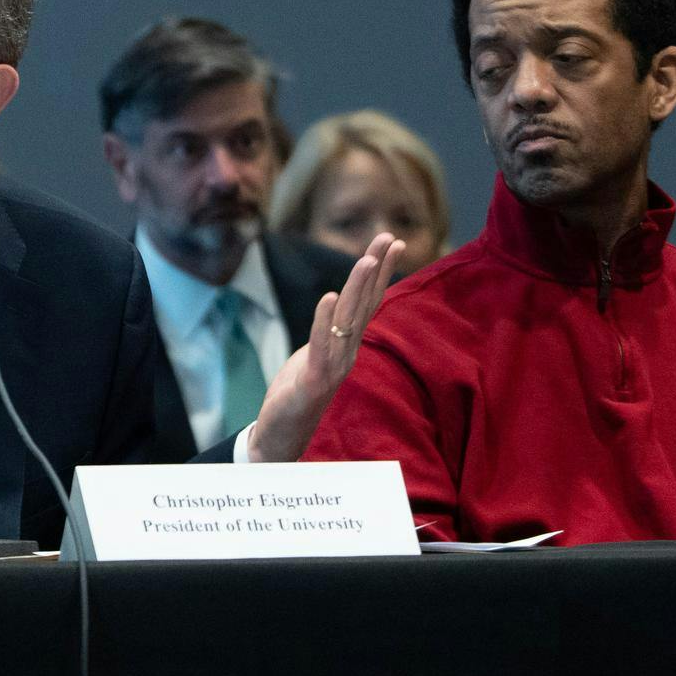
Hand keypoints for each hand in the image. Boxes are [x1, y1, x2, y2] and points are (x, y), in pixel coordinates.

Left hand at [246, 230, 403, 462]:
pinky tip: (329, 297)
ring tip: (367, 259)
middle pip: (365, 305)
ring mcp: (333, 367)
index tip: (394, 242)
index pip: (368, 302)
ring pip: (349, 322)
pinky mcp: (313, 380)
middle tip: (390, 237)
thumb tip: (337, 305)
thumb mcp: (315, 354)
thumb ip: (330, 333)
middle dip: (377, 269)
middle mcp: (347, 353)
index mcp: (347, 346)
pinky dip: (324, 321)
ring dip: (358, 289)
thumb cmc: (297, 394)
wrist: (281, 438)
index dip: (381, 272)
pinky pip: (321, 346)